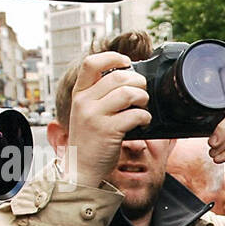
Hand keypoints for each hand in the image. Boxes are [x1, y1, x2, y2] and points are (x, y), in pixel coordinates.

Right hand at [67, 51, 151, 188]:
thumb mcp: (86, 111)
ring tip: (143, 107)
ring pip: (129, 93)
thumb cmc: (90, 139)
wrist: (81, 167)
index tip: (127, 62)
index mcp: (79, 93)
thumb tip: (127, 75)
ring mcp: (95, 116)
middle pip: (118, 76)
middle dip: (138, 82)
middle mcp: (84, 102)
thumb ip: (99, 94)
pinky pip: (136, 115)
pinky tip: (143, 122)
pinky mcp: (108, 131)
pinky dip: (145, 117)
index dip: (113, 57)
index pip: (91, 63)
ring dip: (143, 98)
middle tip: (142, 93)